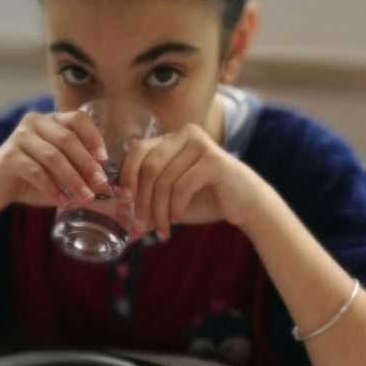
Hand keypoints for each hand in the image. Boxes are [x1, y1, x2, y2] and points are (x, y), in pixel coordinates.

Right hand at [0, 110, 113, 216]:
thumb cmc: (31, 182)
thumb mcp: (60, 178)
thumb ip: (84, 182)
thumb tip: (116, 198)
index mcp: (51, 120)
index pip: (78, 119)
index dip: (94, 138)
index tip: (106, 161)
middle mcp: (35, 122)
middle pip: (67, 138)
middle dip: (87, 164)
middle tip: (102, 185)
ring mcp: (20, 137)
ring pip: (53, 156)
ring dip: (73, 178)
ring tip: (86, 198)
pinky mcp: (8, 156)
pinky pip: (35, 171)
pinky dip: (52, 188)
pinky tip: (63, 202)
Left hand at [118, 124, 267, 241]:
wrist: (243, 204)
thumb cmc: (205, 200)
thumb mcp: (169, 204)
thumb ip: (147, 210)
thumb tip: (122, 230)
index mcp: (170, 140)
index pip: (137, 150)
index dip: (126, 176)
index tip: (124, 202)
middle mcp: (184, 134)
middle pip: (148, 167)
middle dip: (142, 201)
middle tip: (143, 225)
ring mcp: (200, 144)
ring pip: (164, 180)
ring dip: (159, 210)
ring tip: (163, 229)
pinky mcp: (214, 159)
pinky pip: (183, 185)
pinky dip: (176, 206)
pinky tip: (178, 218)